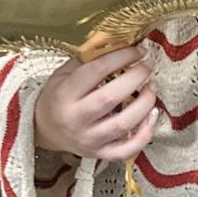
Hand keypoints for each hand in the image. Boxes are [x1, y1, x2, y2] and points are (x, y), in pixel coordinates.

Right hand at [30, 47, 159, 160]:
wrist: (44, 130)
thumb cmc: (59, 96)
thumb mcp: (65, 73)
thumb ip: (90, 59)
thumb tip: (122, 42)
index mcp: (64, 95)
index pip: (96, 71)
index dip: (121, 57)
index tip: (138, 50)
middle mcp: (75, 120)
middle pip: (110, 97)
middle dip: (136, 77)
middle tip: (147, 66)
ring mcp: (88, 140)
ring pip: (123, 124)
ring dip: (145, 102)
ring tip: (152, 86)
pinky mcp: (100, 154)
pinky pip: (127, 150)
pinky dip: (145, 134)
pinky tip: (153, 115)